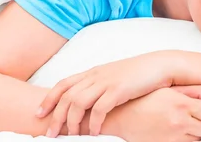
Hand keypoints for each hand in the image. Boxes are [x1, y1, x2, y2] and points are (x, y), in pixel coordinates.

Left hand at [36, 52, 200, 135]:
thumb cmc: (140, 73)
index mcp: (94, 71)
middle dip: (55, 116)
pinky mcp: (119, 89)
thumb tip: (88, 101)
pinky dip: (94, 123)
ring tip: (72, 137)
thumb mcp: (115, 75)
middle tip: (51, 134)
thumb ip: (100, 84)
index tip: (39, 113)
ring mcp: (107, 81)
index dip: (49, 98)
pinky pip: (100, 109)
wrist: (162, 65)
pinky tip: (96, 133)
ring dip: (72, 122)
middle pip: (66, 95)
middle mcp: (97, 75)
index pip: (64, 83)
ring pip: (78, 102)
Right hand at [107, 87, 200, 141]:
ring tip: (180, 123)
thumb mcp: (171, 88)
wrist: (122, 117)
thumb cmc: (147, 99)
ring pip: (199, 139)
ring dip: (194, 133)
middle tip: (190, 116)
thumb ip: (198, 91)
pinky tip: (175, 132)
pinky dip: (184, 141)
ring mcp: (173, 138)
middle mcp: (179, 122)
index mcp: (182, 104)